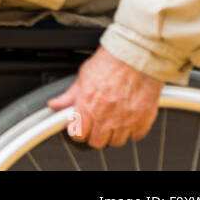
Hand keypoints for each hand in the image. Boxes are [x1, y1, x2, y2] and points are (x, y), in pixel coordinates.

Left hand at [46, 46, 163, 148]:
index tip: (80, 127)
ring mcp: (125, 121)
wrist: (135, 57)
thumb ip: (69, 95)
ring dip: (114, 134)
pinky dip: (132, 130)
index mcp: (88, 106)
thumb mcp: (83, 76)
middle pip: (98, 142)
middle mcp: (106, 117)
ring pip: (117, 142)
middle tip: (97, 124)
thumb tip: (55, 104)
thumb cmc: (110, 63)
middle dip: (95, 135)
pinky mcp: (143, 120)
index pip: (78, 134)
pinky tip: (129, 118)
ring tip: (114, 120)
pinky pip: (136, 136)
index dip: (77, 132)